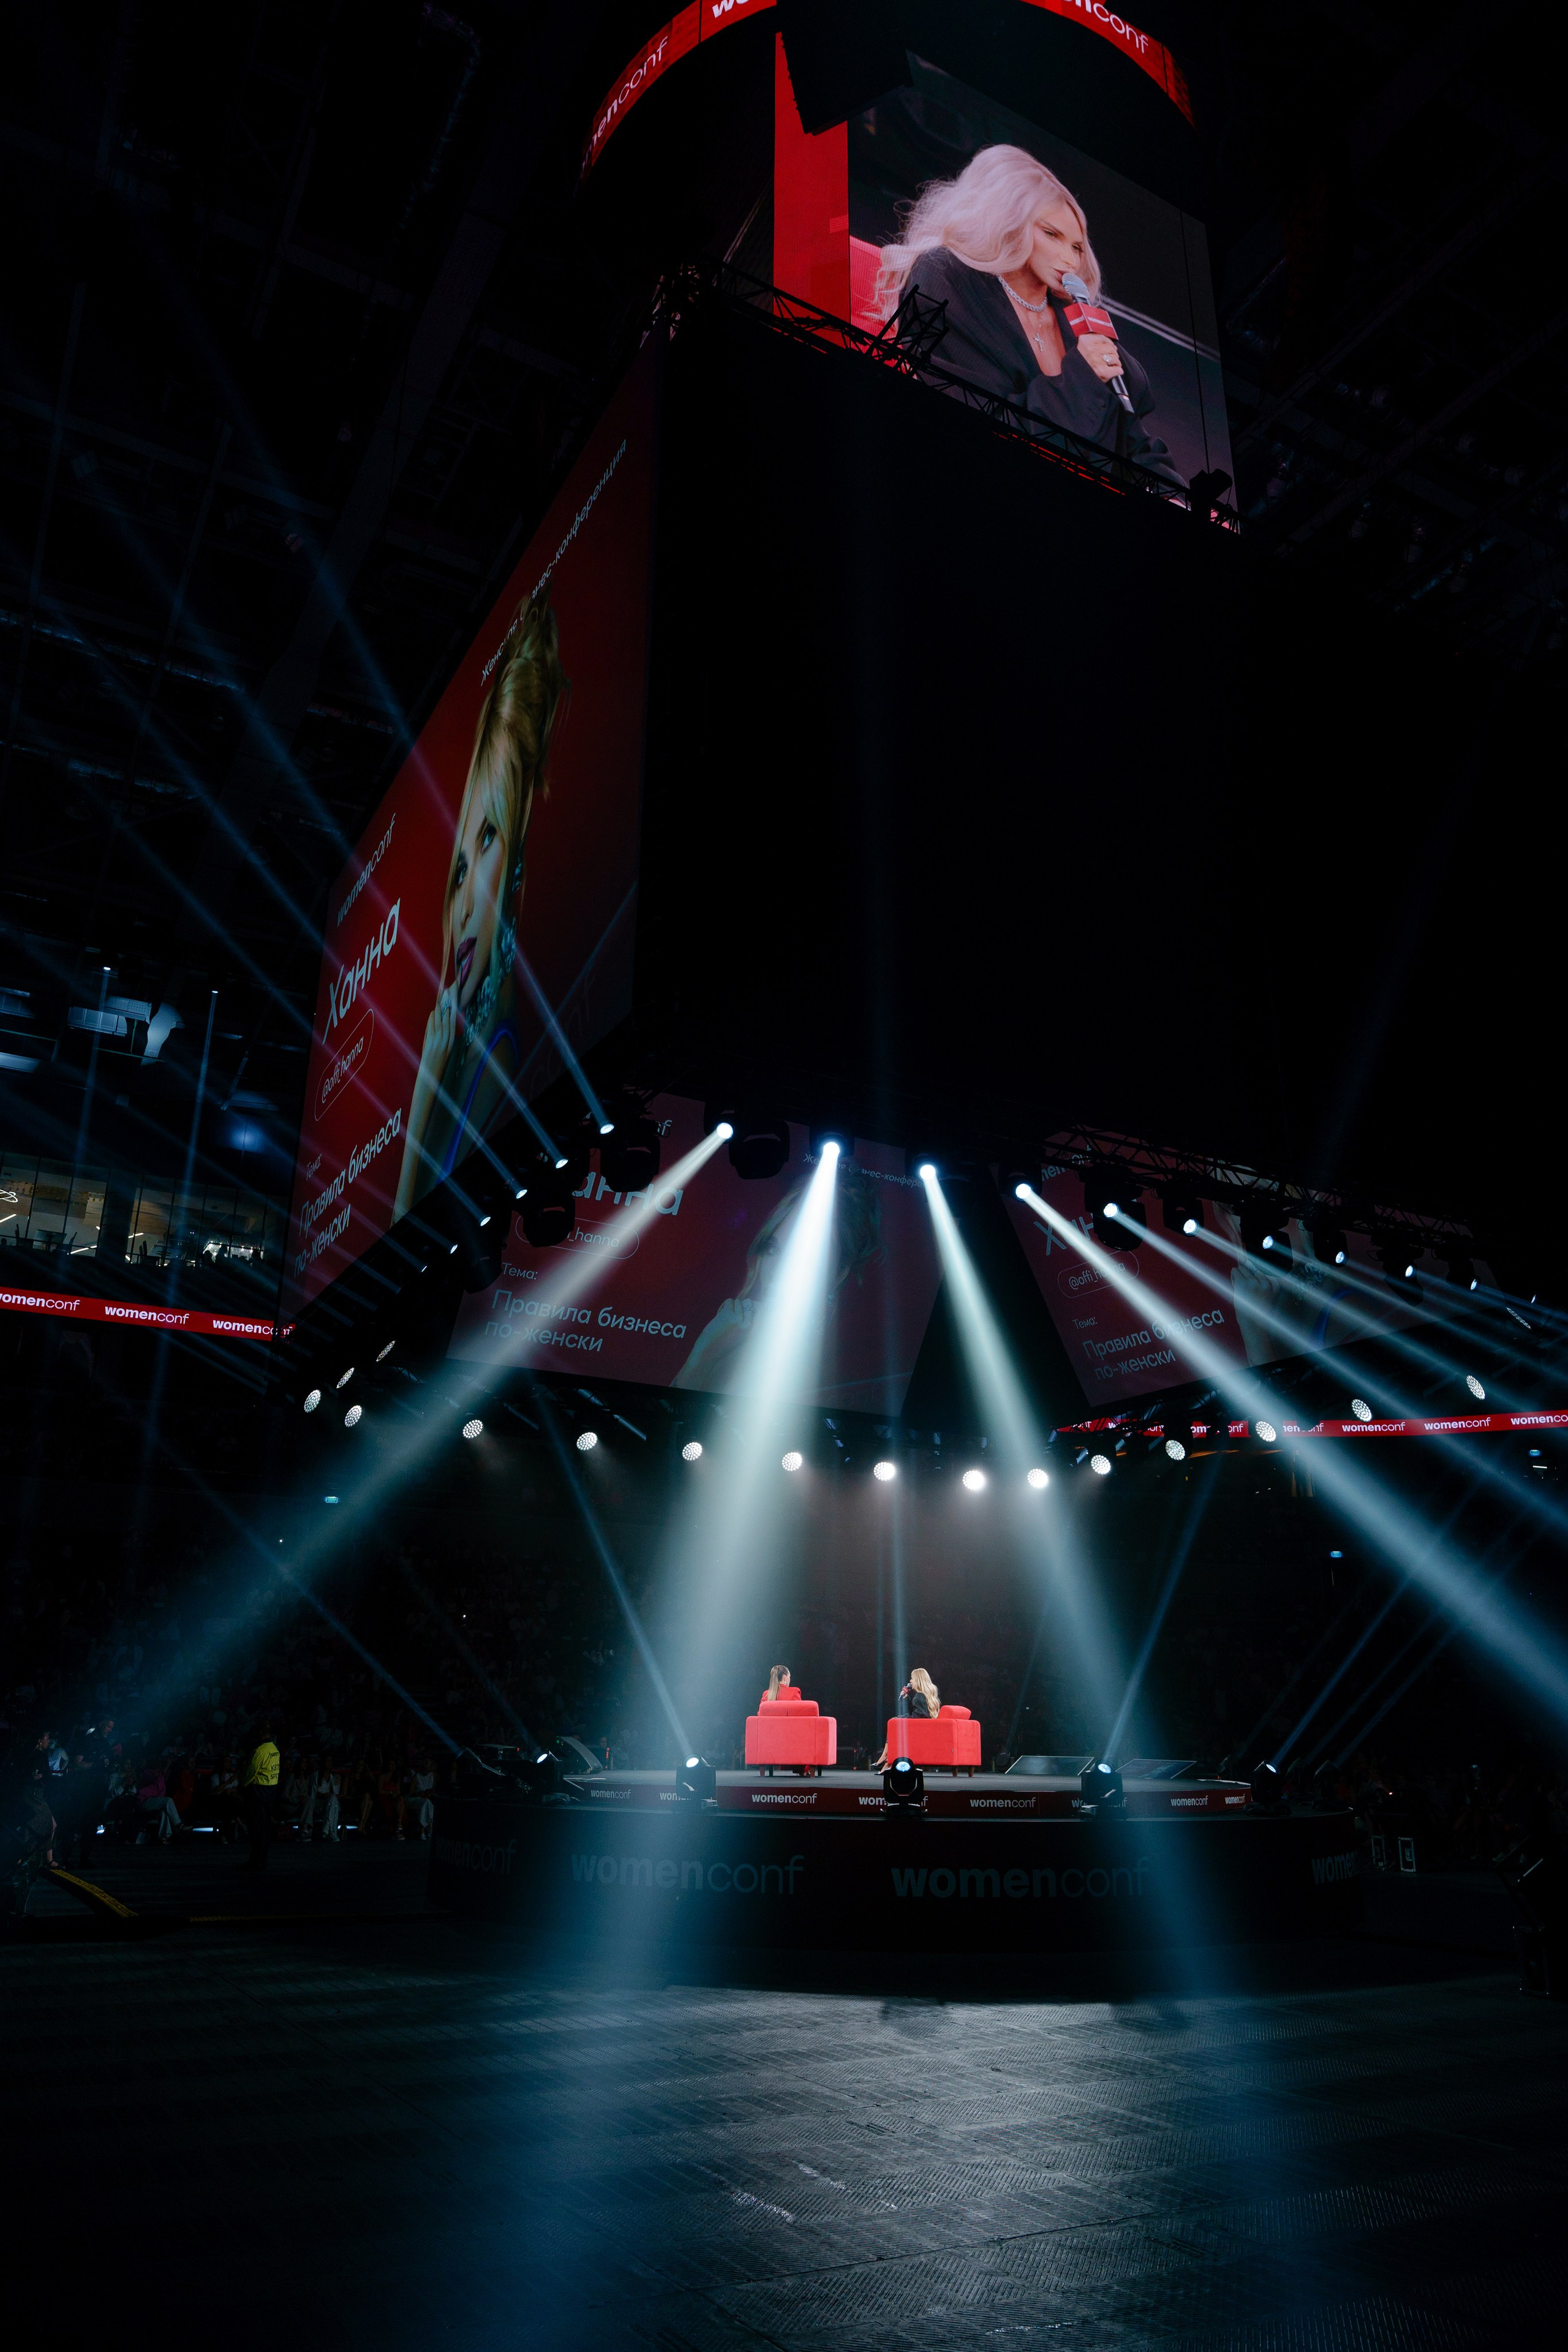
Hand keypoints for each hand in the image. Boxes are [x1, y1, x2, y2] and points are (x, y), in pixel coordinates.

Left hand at [411, 985, 457, 1112]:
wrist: (431, 1074)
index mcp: (452, 1041)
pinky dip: (433, 1018)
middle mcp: (447, 1039)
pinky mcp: (431, 1041)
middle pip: (449, 1017)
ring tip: (441, 999)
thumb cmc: (438, 1062)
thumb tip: (444, 1021)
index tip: (454, 998)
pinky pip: (432, 1026)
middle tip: (449, 990)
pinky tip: (434, 1012)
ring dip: (441, 1009)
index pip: (454, 1021)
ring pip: (440, 1020)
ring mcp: (439, 1040)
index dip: (455, 1009)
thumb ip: (445, 1035)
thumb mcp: (445, 1048)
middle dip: (449, 1004)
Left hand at [1075, 331, 1121, 384]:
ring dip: (1113, 352)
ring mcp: (1091, 348)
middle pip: (1115, 358)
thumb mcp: (1096, 379)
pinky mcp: (1088, 339)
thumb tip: (1119, 371)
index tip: (1119, 370)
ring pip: (1111, 348)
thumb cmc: (1082, 373)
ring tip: (1111, 354)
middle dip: (1116, 361)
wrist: (1069, 365)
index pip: (1116, 369)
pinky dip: (1108, 342)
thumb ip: (1109, 376)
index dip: (1119, 370)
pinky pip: (1104, 338)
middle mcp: (1095, 359)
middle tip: (1114, 363)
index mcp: (1098, 370)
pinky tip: (1107, 346)